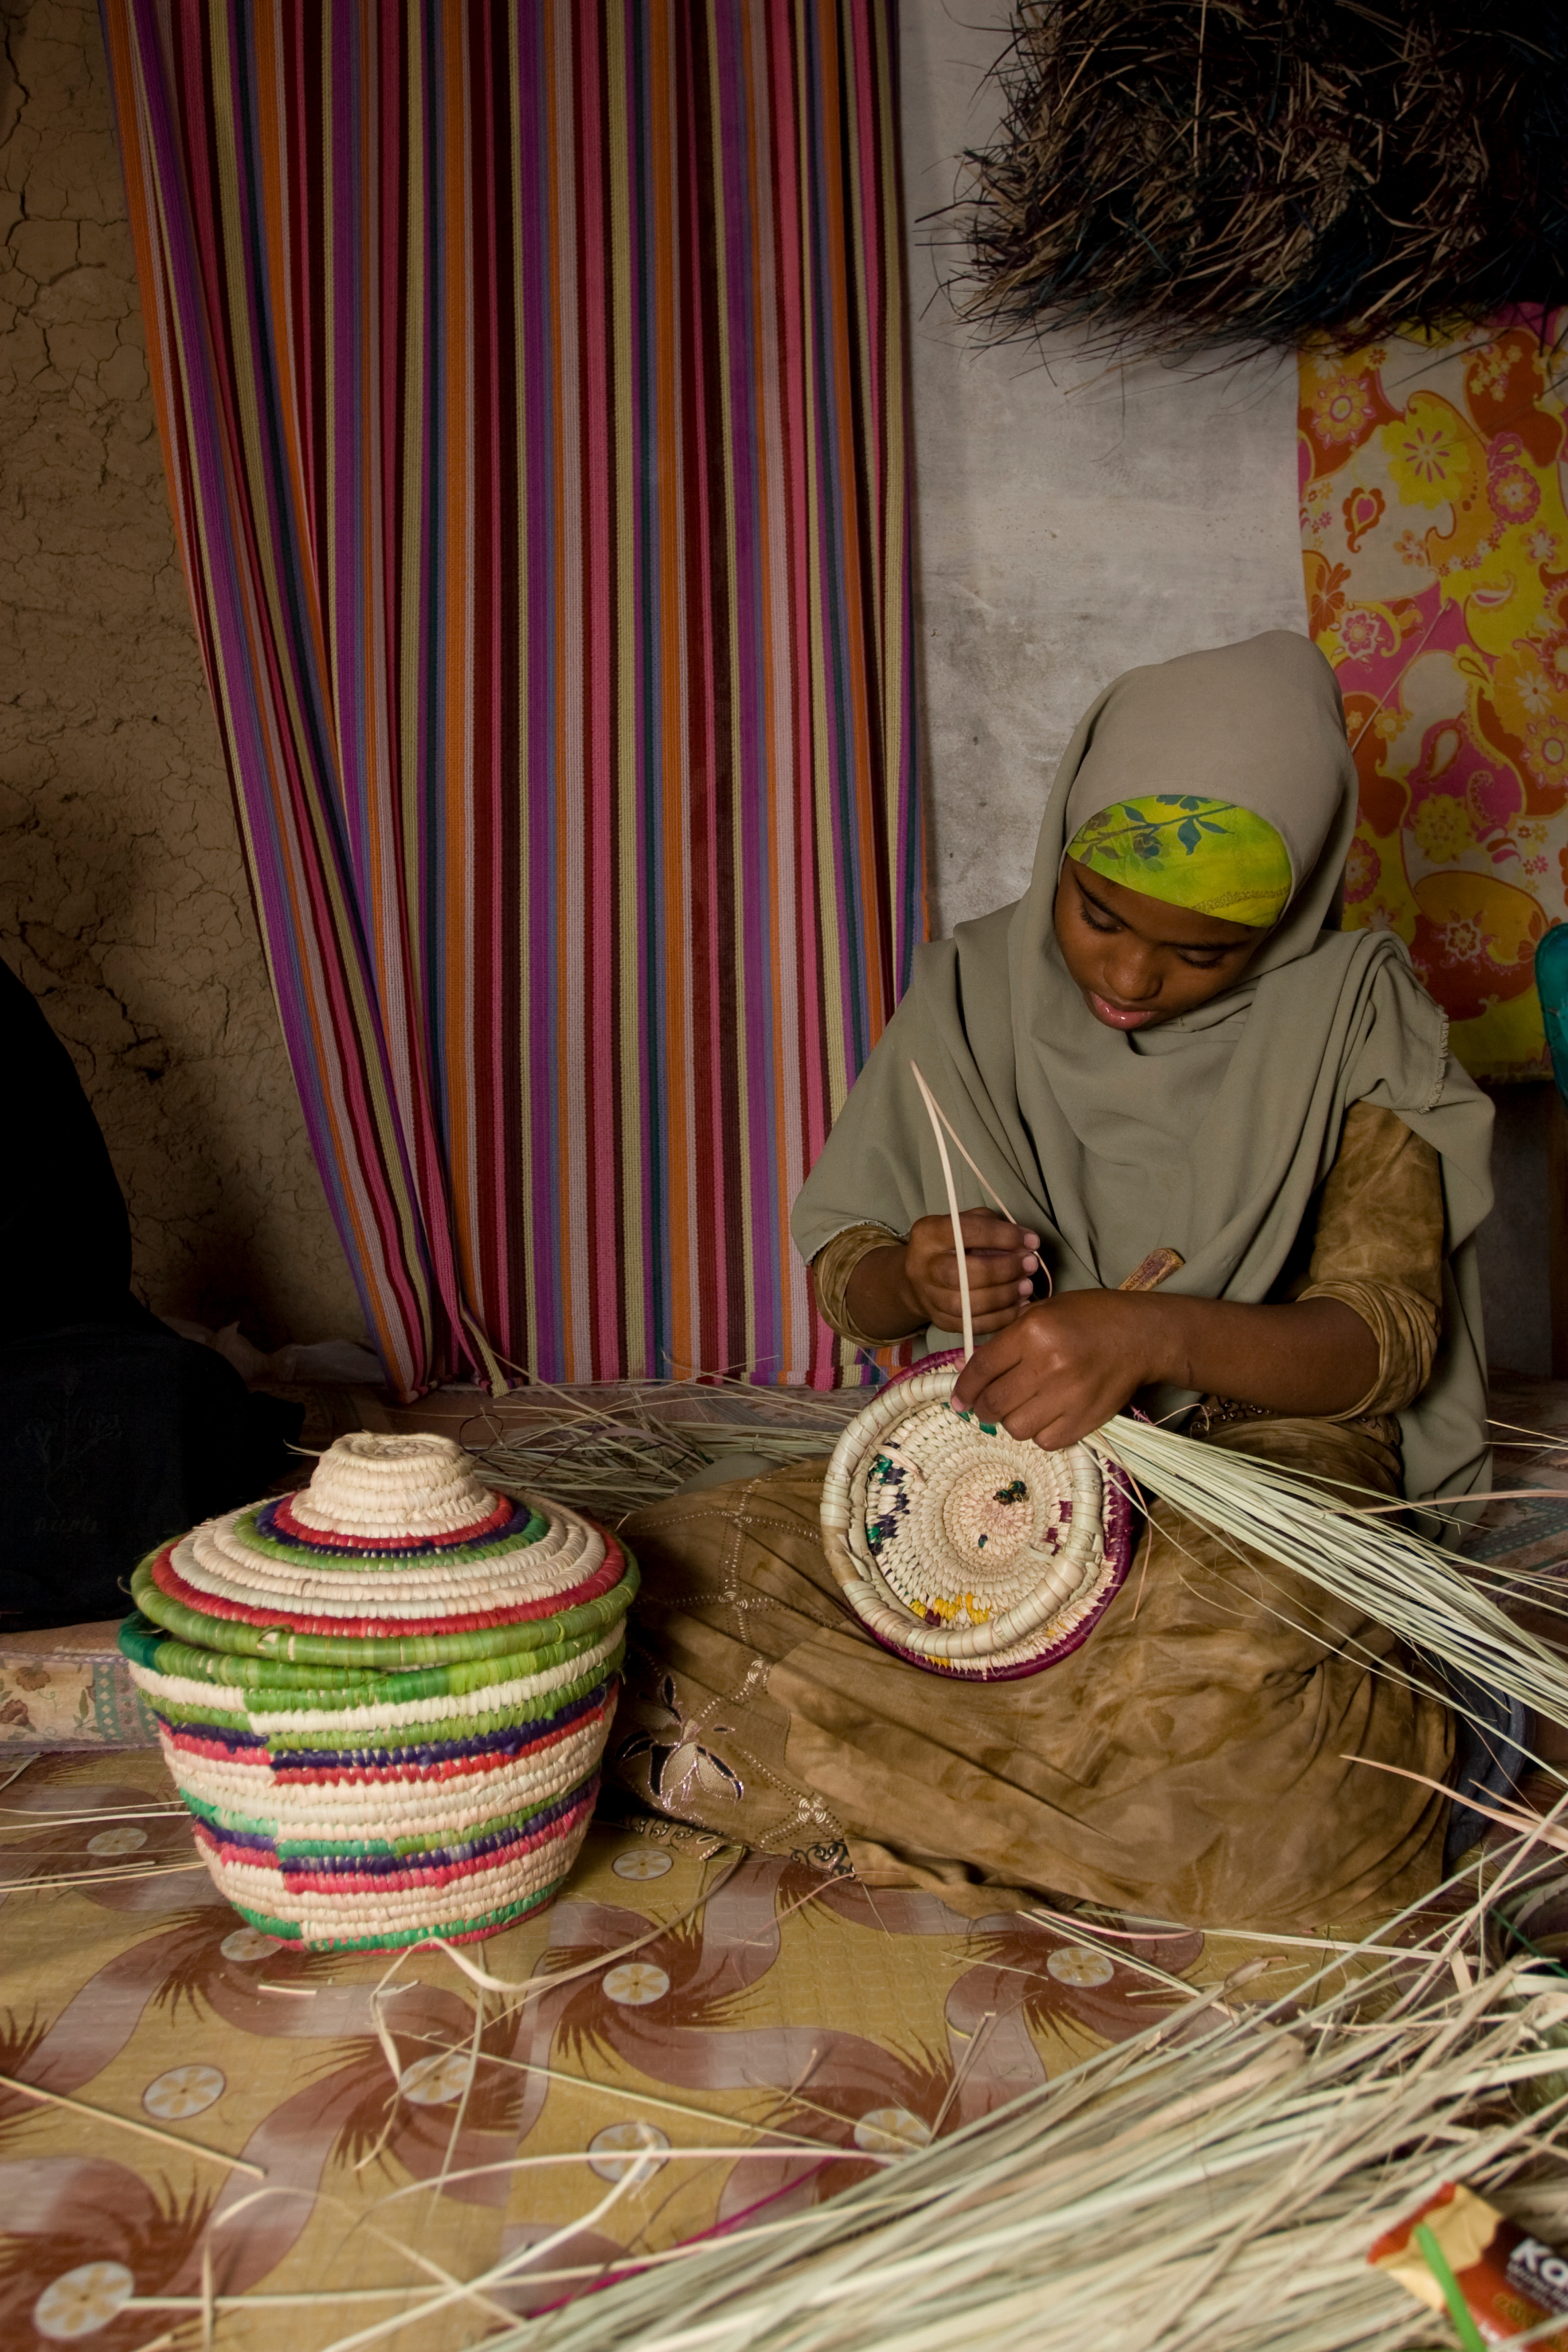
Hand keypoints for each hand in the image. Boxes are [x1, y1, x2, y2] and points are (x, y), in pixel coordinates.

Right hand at [902, 1210, 1041, 1336]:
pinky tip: (1017, 1306)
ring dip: (1003, 1296)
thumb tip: (1025, 1246)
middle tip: (1030, 1265)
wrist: (921, 1277)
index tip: (1032, 1241)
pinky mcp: (939, 1321)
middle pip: (962, 1273)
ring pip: (966, 1304)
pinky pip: (972, 1325)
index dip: (1004, 1237)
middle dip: (1003, 1270)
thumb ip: (994, 1228)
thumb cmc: (954, 1244)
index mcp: (928, 1233)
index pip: (967, 1232)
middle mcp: (922, 1266)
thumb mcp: (969, 1223)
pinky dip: (1000, 1318)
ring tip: (1026, 1287)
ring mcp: (928, 1297)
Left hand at [952, 1291, 1154, 1449]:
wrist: (1141, 1336)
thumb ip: (1006, 1340)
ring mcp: (1068, 1396)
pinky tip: (1048, 1416)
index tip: (959, 1400)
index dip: (965, 1388)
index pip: (983, 1368)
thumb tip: (968, 1372)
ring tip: (1024, 1407)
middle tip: (988, 1405)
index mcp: (1033, 1332)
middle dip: (983, 1408)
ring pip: (1017, 1428)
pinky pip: (1045, 1441)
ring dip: (1013, 1420)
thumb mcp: (1043, 1311)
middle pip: (995, 1403)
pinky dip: (1041, 1433)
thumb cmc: (1090, 1317)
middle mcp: (1048, 1365)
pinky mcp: (1085, 1420)